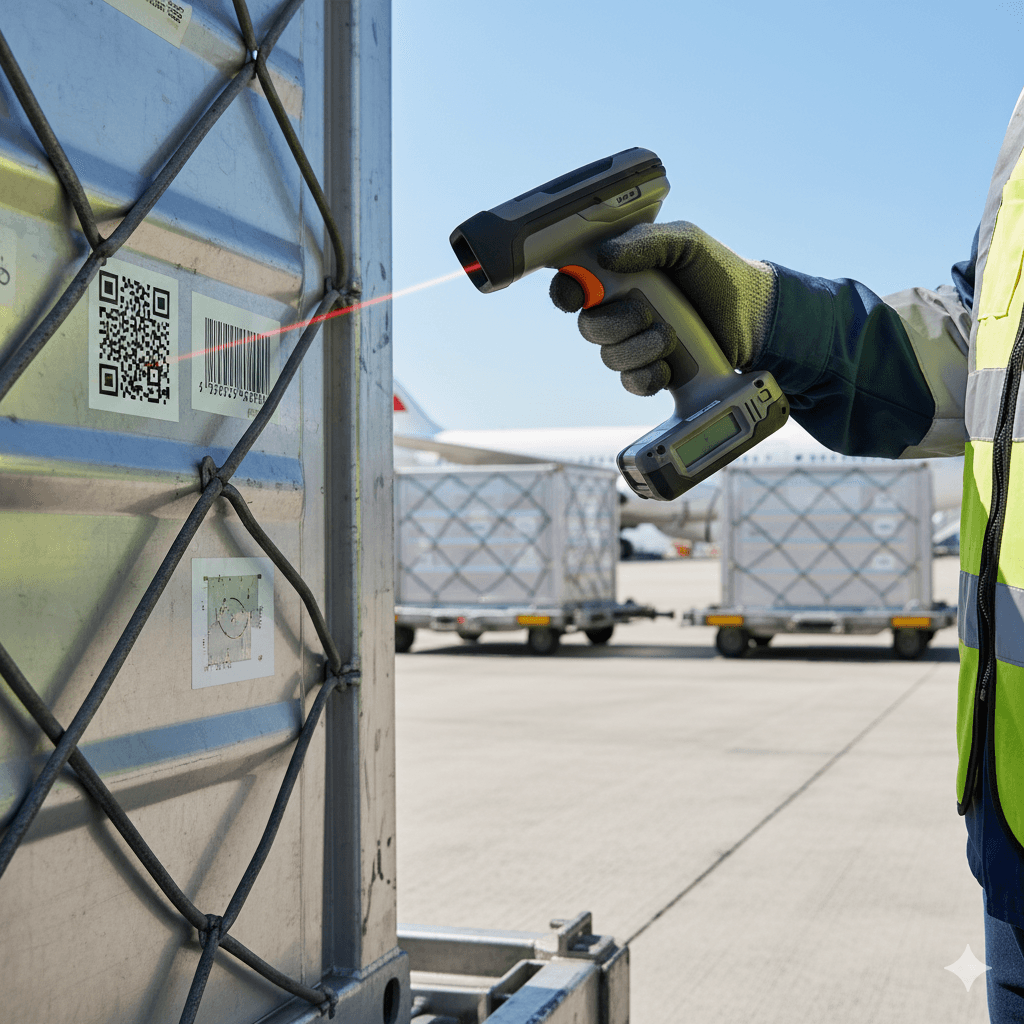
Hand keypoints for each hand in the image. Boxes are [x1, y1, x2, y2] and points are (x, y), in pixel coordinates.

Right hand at [550, 221, 776, 395]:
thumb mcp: (686, 243)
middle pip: (587, 326)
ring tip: (670, 336)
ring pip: (609, 357)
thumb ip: (647, 242)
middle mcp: (622, 310)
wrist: (756, 318)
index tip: (577, 295)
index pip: (574, 285)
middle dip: (614, 323)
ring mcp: (635, 344)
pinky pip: (632, 382)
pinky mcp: (653, 372)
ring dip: (638, 348)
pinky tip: (669, 366)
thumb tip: (605, 255)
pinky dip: (648, 376)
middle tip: (646, 313)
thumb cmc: (719, 273)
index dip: (567, 292)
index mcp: (620, 275)